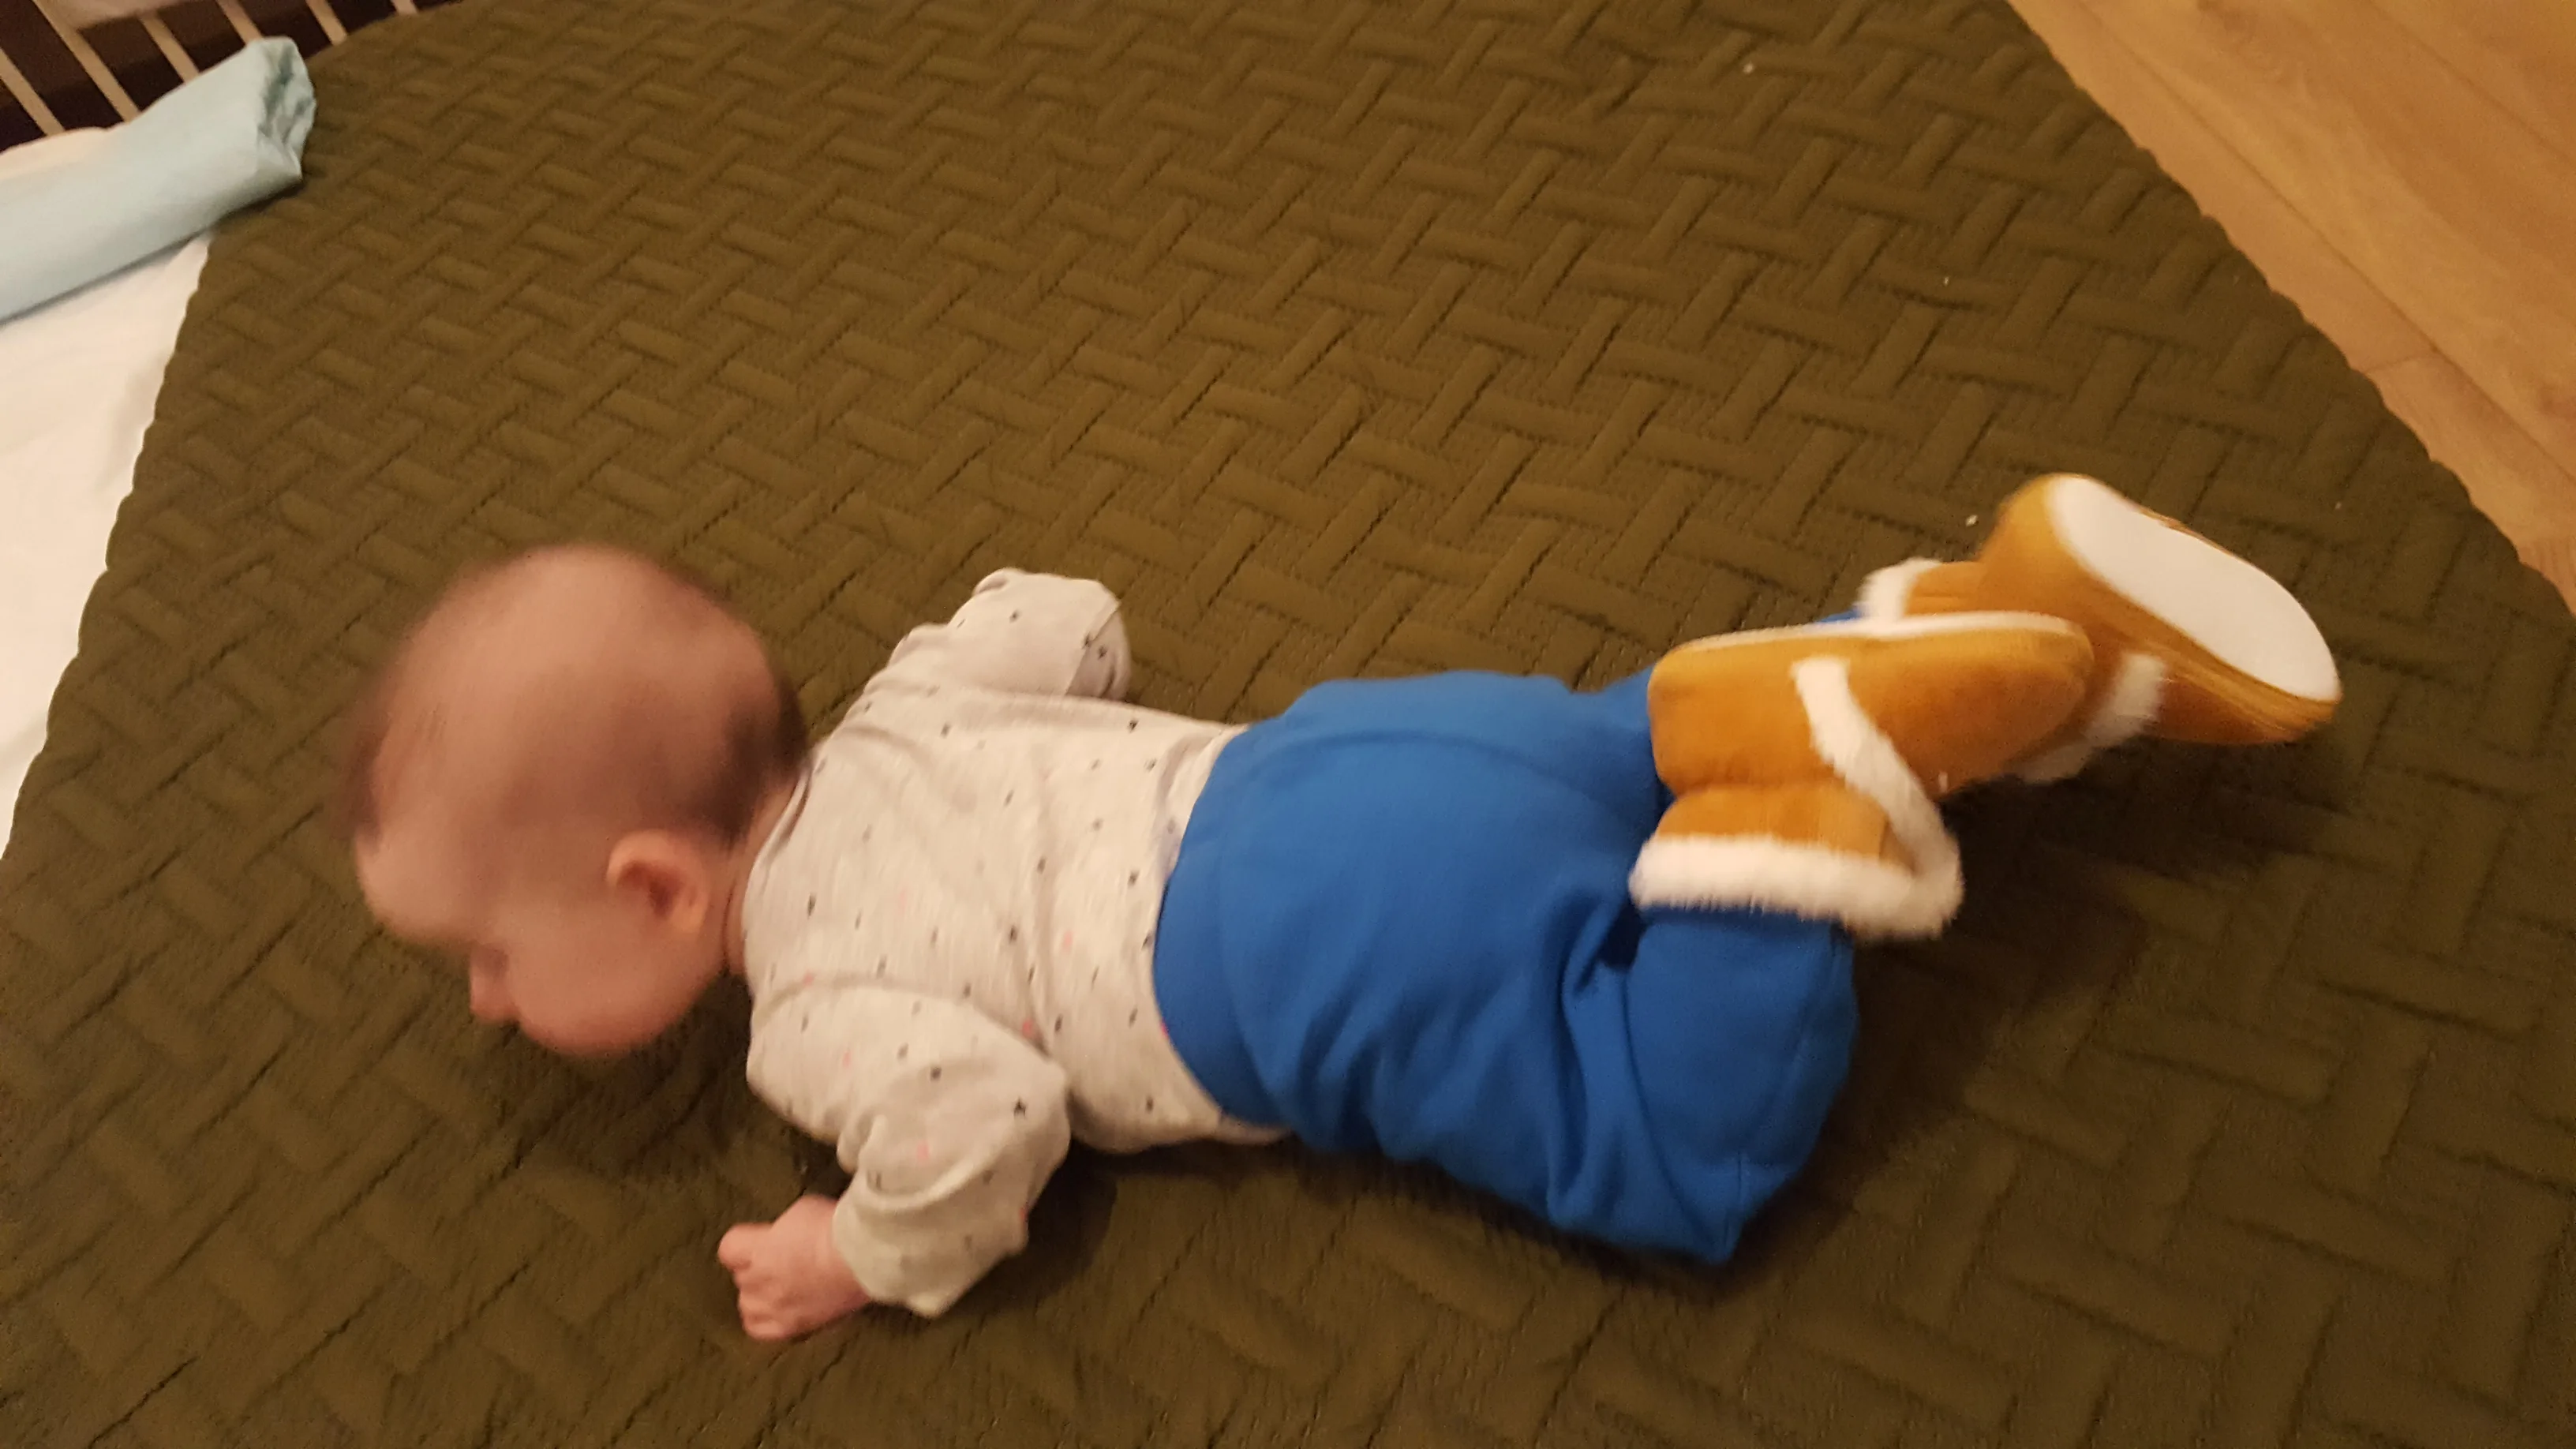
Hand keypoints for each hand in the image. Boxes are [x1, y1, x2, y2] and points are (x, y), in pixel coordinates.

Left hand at [717, 1195, 872, 1340]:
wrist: (866, 1257)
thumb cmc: (838, 1227)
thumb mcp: (803, 1210)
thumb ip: (782, 1228)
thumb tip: (781, 1236)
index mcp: (758, 1248)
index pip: (728, 1248)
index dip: (744, 1242)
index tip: (762, 1239)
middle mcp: (759, 1280)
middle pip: (740, 1276)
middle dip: (756, 1267)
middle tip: (781, 1260)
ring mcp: (774, 1306)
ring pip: (747, 1305)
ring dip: (759, 1295)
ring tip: (780, 1288)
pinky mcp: (792, 1326)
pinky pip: (760, 1330)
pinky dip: (765, 1320)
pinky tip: (780, 1310)